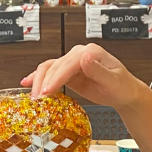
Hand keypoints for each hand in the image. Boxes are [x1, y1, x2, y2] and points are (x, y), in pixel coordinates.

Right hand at [23, 45, 139, 108]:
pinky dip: (37, 78)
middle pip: (55, 66)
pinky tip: (27, 83)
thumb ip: (98, 70)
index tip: (47, 91)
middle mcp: (78, 54)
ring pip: (49, 68)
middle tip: (37, 99)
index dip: (56, 78)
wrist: (124, 92)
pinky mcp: (67, 73)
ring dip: (38, 81)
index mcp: (90, 52)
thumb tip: (85, 56)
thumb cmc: (122, 87)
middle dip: (43, 82)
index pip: (68, 64)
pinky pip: (50, 74)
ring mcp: (71, 63)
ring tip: (32, 97)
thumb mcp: (114, 81)